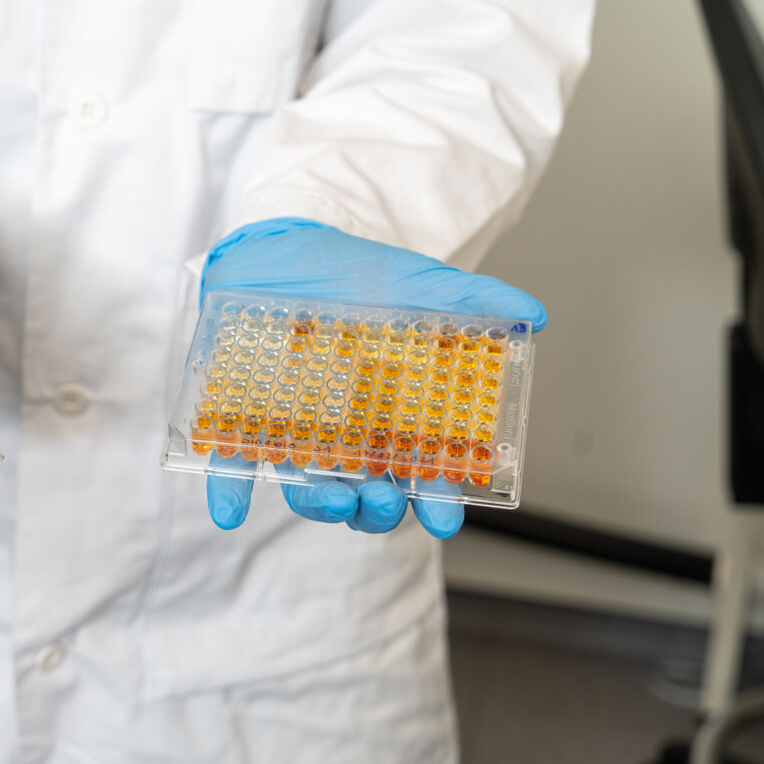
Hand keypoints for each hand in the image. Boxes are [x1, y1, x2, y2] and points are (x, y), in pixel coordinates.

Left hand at [199, 217, 546, 538]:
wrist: (285, 244)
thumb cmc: (356, 277)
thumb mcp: (420, 286)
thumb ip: (475, 302)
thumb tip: (533, 315)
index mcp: (393, 418)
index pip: (423, 474)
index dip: (437, 501)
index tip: (447, 519)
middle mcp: (346, 435)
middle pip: (367, 495)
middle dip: (378, 509)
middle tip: (385, 500)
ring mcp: (295, 431)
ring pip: (309, 487)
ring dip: (318, 503)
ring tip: (328, 499)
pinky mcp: (242, 419)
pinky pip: (233, 465)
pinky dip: (229, 492)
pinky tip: (230, 513)